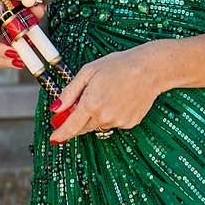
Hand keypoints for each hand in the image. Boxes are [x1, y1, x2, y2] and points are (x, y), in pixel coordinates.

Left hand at [48, 45, 167, 142]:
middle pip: (83, 127)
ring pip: (98, 125)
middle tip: (83, 101)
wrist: (151, 69)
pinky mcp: (130, 123)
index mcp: (91, 104)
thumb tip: (56, 108)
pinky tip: (119, 99)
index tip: (54, 138)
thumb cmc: (119, 66)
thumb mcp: (88, 72)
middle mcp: (104, 116)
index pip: (70, 126)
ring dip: (96, 115)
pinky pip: (114, 123)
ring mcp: (118, 122)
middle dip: (78, 119)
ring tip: (107, 93)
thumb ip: (69, 92)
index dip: (60, 134)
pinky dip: (111, 115)